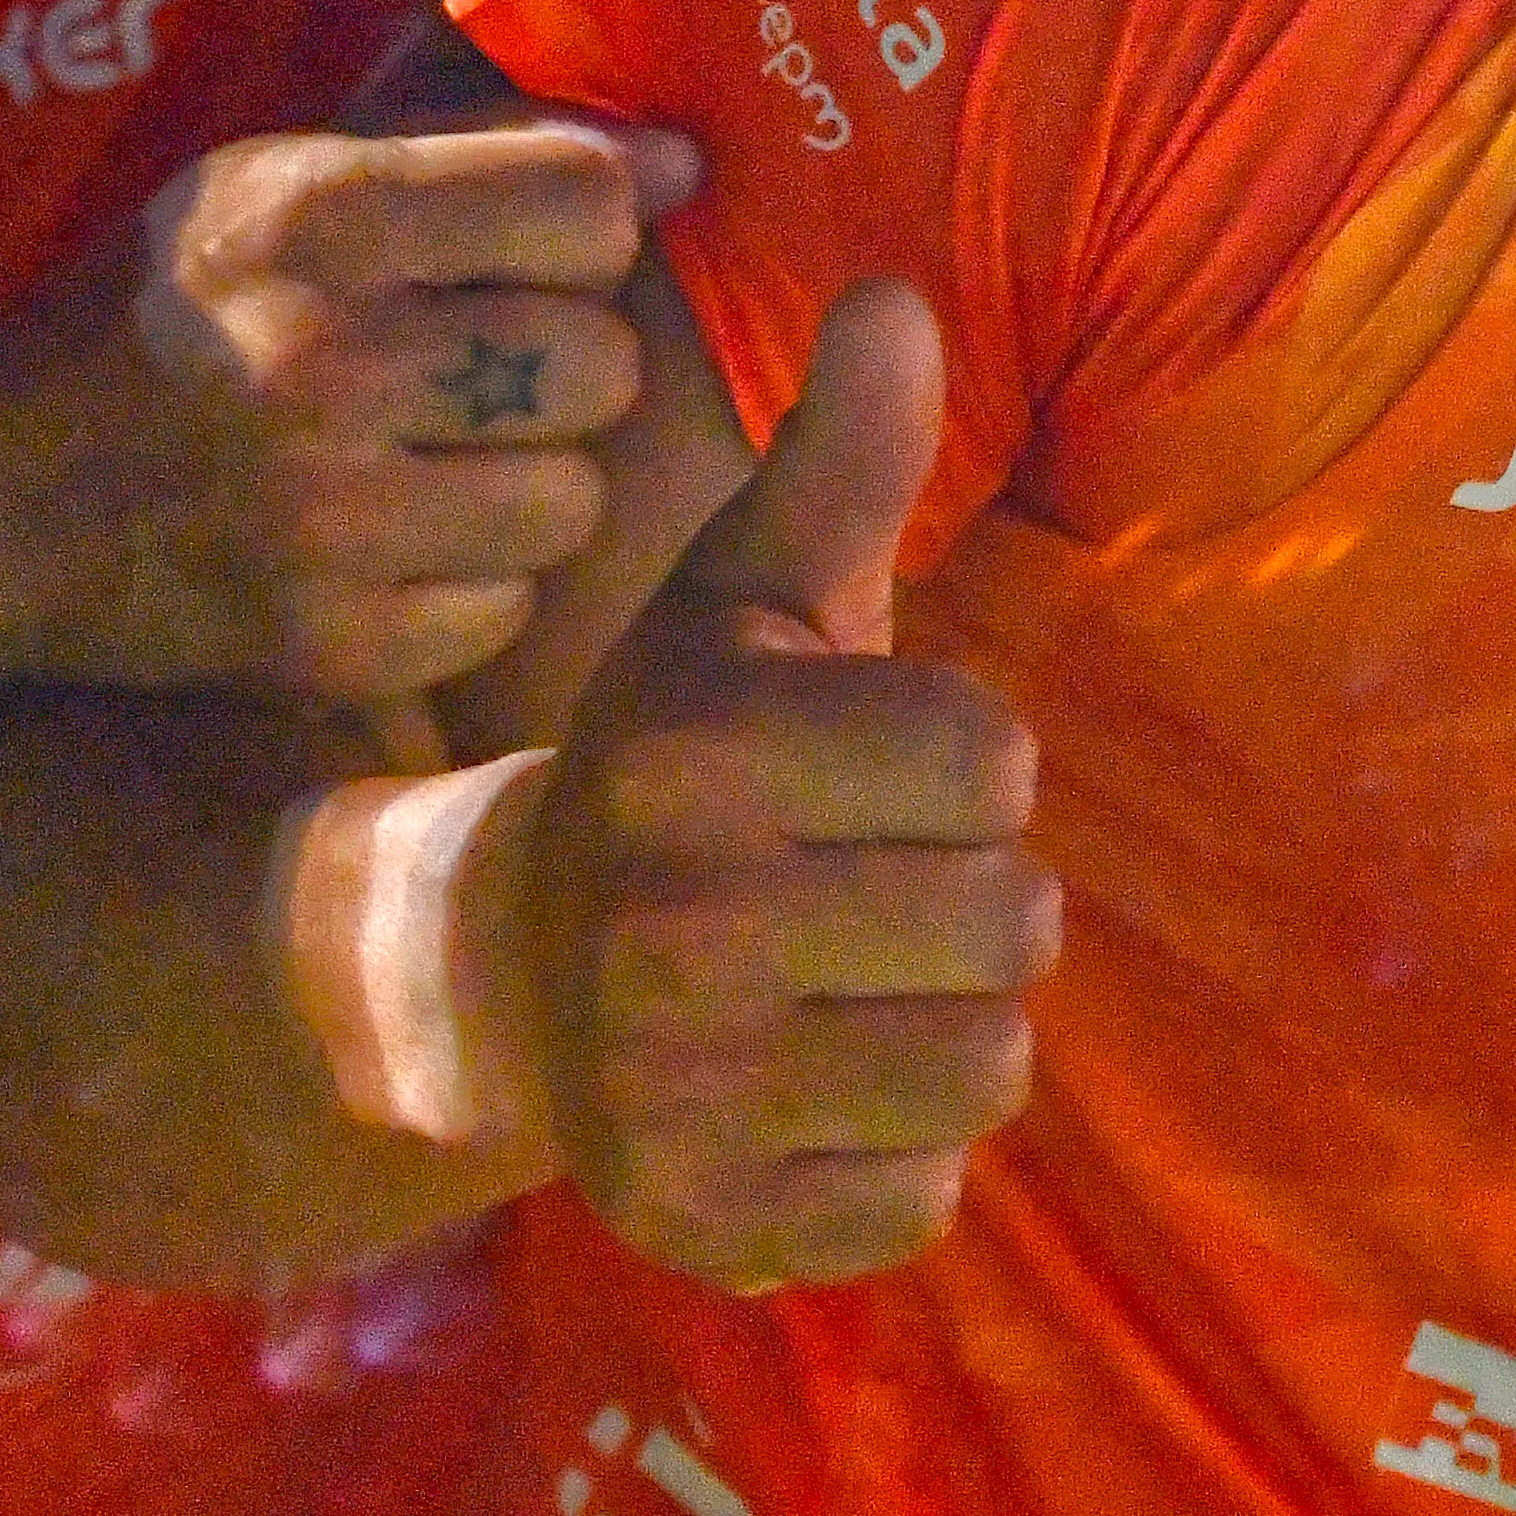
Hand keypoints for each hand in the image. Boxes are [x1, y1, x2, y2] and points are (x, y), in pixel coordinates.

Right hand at [0, 120, 680, 703]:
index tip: (544, 254)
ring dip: (527, 485)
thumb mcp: (272, 185)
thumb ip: (472, 155)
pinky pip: (505, 610)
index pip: (584, 200)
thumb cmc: (154, 320)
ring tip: (439, 466)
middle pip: (601, 359)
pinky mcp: (320, 640)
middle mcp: (324, 356)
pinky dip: (470, 587)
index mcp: (315, 212)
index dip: (589, 229)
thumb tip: (685, 168)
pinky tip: (394, 549)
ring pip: (573, 497)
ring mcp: (322, 511)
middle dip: (562, 366)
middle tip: (484, 374)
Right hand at [513, 284, 1054, 1288]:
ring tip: (858, 986)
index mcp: (699, 748)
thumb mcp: (742, 602)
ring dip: (951, 1027)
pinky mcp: (702, 1220)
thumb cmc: (682, 758)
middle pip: (1012, 922)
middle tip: (870, 891)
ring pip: (987, 1065)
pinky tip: (817, 1094)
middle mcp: (681, 922)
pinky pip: (920, 1201)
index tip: (871, 769)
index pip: (992, 763)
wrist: (503, 969)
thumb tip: (898, 295)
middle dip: (970, 900)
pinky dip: (896, 1158)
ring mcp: (683, 1089)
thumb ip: (835, 463)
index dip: (959, 766)